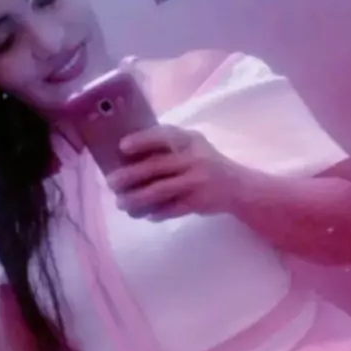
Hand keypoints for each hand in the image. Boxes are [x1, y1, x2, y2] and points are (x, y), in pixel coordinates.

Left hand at [108, 125, 239, 220]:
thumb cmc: (206, 164)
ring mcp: (197, 180)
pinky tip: (145, 215)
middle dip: (130, 175)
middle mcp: (194, 158)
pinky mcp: (199, 201)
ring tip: (122, 203)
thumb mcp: (193, 147)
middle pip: (156, 166)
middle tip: (111, 182)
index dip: (142, 140)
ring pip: (160, 190)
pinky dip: (156, 213)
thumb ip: (168, 147)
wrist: (239, 186)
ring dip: (137, 198)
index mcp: (189, 140)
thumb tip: (126, 156)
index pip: (163, 135)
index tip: (122, 147)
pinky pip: (172, 208)